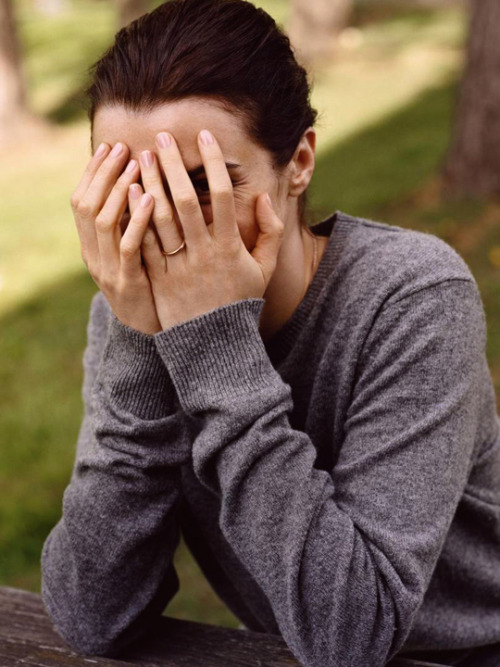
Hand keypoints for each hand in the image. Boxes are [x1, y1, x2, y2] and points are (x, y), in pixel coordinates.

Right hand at [70, 142, 161, 334]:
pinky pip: (128, 246)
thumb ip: (127, 225)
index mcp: (90, 247)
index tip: (109, 146)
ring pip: (103, 222)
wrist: (145, 332)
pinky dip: (136, 219)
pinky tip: (150, 199)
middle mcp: (92, 256)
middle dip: (104, 173)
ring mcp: (107, 270)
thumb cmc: (145, 286)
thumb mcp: (130, 255)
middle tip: (123, 147)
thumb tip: (136, 186)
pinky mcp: (127, 283)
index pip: (80, 202)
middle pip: (87, 206)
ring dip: (118, 189)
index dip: (93, 172)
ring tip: (136, 164)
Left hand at [138, 129, 284, 330]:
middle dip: (174, 165)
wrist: (214, 342)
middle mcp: (204, 252)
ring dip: (152, 184)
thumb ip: (270, 232)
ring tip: (142, 157)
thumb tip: (262, 197)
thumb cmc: (240, 300)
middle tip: (162, 137)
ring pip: (162, 219)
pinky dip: (137, 217)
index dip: (214, 162)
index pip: (224, 195)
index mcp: (231, 247)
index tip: (204, 136)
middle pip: (187, 200)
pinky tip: (130, 192)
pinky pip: (146, 243)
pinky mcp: (160, 278)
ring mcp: (180, 265)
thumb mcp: (264, 268)